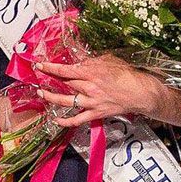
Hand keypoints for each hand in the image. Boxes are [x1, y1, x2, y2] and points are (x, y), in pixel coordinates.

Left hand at [34, 54, 165, 127]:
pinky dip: (65, 121)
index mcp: (92, 72)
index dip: (50, 67)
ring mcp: (92, 102)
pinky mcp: (96, 113)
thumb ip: (93, 61)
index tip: (40, 65)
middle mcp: (89, 87)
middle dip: (49, 79)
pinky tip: (56, 120)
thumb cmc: (129, 74)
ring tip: (41, 93)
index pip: (65, 70)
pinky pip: (77, 119)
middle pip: (64, 83)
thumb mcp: (110, 60)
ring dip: (51, 97)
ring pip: (66, 101)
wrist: (141, 92)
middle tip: (39, 76)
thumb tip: (82, 60)